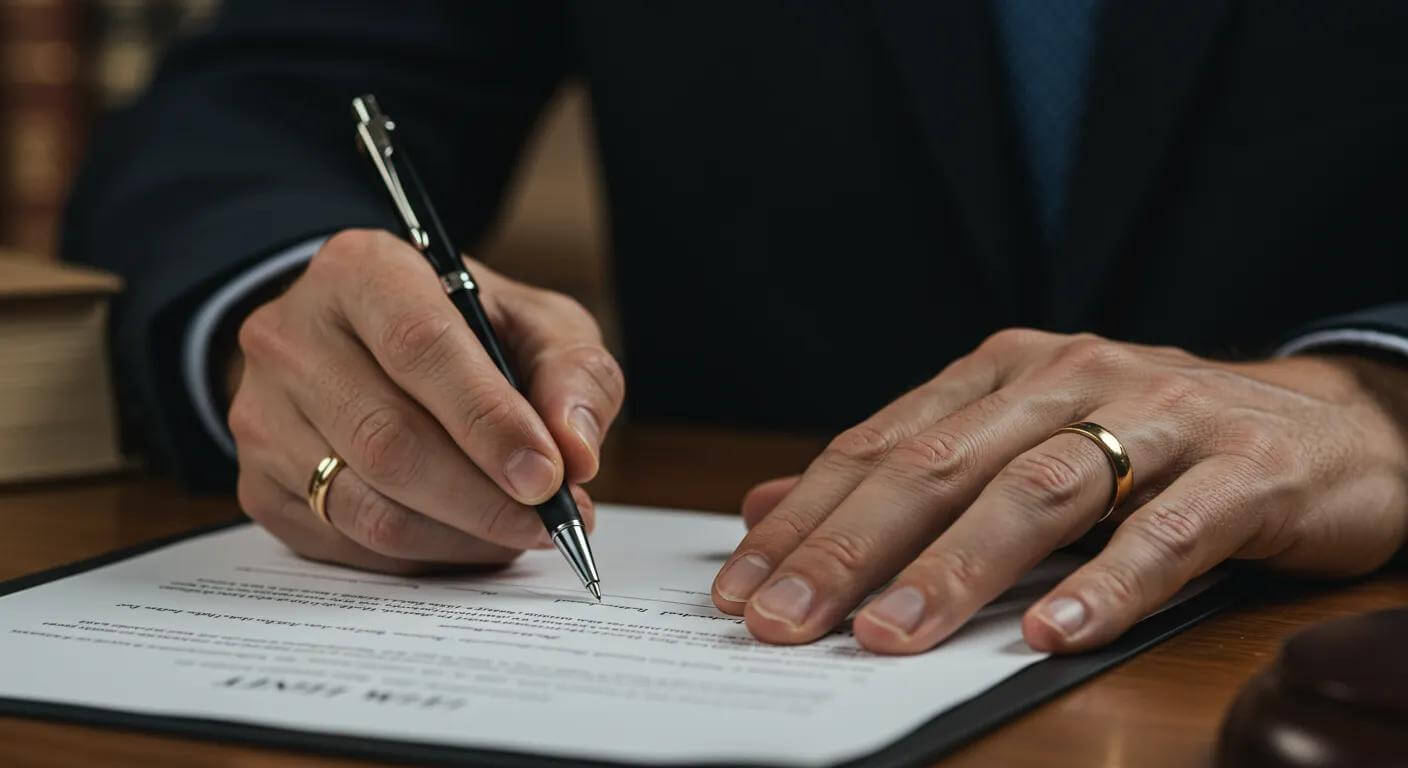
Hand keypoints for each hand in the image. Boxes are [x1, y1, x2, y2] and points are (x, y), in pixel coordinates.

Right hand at [229, 229, 624, 572]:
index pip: (420, 348)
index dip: (489, 421)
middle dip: (485, 497)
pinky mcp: (258, 484)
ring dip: (460, 535)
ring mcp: (262, 414)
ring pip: (366, 505)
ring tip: (521, 532)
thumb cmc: (468, 333)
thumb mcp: (538, 324)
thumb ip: (574, 374)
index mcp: (361, 270)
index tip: (549, 475)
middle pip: (389, 440)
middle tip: (551, 522)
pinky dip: (423, 557)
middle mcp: (292, 336)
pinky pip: (346, 544)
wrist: (371, 345)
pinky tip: (469, 539)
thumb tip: (576, 452)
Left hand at [711, 329, 1407, 653]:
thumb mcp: (1019, 441)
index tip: (743, 584)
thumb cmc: (1152, 438)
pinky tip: (1054, 632)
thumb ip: (904, 469)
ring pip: (1039, 489)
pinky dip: (1107, 581)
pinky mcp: (1244, 465)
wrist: (1326, 421)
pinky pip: (1168, 529)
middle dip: (851, 546)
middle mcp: (1069, 375)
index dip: (806, 515)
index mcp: (1003, 370)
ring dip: (958, 568)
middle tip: (786, 616)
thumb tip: (770, 502)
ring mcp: (1160, 412)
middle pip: (939, 464)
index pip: (880, 443)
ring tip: (892, 634)